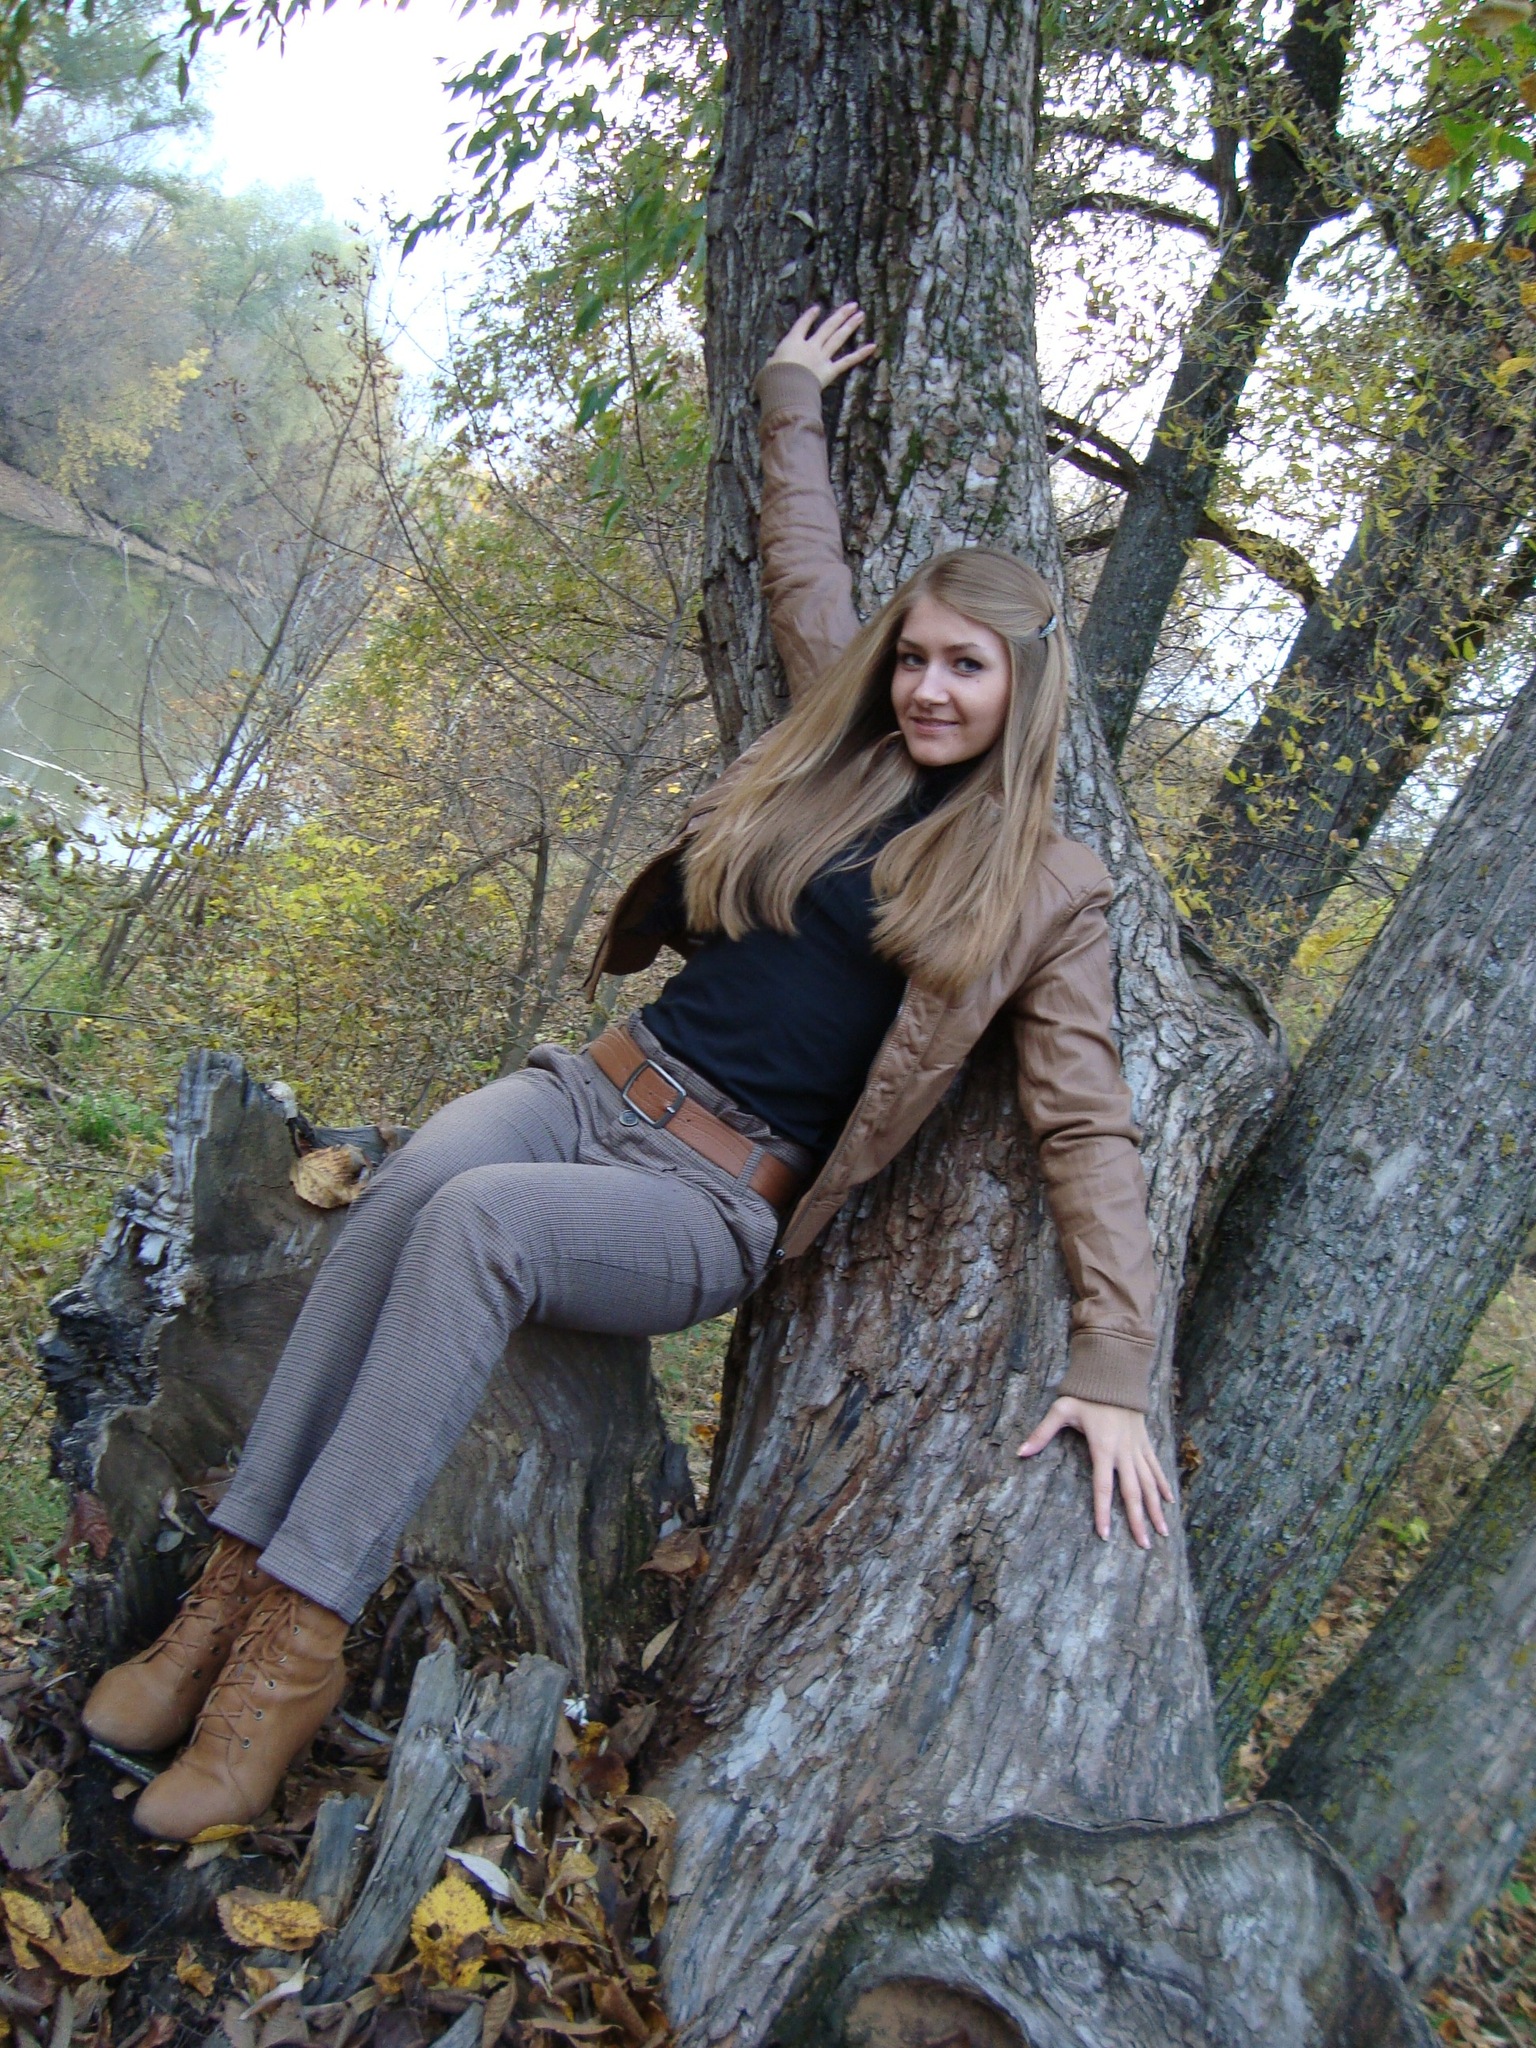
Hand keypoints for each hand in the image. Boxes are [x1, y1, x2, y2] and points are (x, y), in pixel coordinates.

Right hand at [766, 302, 877, 389]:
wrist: (784, 387)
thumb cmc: (772, 379)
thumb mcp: (768, 368)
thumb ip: (773, 363)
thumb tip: (771, 365)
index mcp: (793, 342)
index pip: (802, 325)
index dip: (809, 316)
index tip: (817, 308)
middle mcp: (810, 346)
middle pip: (827, 327)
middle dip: (840, 315)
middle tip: (852, 305)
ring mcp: (821, 357)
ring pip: (838, 338)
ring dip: (850, 325)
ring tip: (861, 314)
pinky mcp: (830, 371)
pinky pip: (847, 361)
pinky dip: (860, 354)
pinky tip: (872, 346)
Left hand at [1018, 1397, 1172, 1548]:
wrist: (1115, 1374)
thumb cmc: (1086, 1394)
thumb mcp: (1061, 1410)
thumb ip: (1042, 1433)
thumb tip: (1020, 1452)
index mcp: (1103, 1447)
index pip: (1103, 1487)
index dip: (1104, 1512)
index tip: (1105, 1534)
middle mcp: (1124, 1452)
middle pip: (1133, 1492)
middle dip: (1138, 1520)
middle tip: (1144, 1546)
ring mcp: (1137, 1448)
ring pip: (1149, 1484)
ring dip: (1156, 1509)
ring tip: (1163, 1532)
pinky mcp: (1145, 1442)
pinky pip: (1156, 1467)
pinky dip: (1163, 1485)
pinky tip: (1169, 1502)